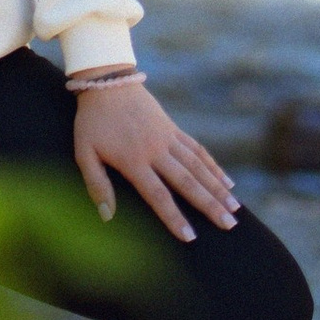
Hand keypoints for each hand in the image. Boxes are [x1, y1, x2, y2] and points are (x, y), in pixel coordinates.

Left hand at [71, 78, 238, 242]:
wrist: (107, 81)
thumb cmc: (92, 121)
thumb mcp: (84, 152)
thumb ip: (96, 184)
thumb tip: (107, 216)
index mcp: (134, 160)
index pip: (158, 195)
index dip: (174, 217)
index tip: (190, 237)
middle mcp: (156, 150)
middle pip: (188, 182)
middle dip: (210, 205)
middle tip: (228, 225)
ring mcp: (168, 138)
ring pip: (198, 167)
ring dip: (218, 188)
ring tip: (235, 208)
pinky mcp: (173, 128)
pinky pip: (197, 149)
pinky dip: (213, 166)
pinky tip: (227, 181)